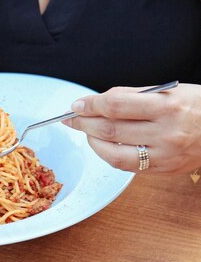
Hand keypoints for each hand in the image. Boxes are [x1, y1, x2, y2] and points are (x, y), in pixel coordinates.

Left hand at [62, 83, 200, 173]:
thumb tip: (99, 101)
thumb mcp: (170, 90)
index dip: (91, 104)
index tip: (78, 104)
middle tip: (72, 117)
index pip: (115, 105)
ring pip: (114, 153)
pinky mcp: (164, 170)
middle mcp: (166, 133)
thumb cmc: (198, 105)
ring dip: (93, 142)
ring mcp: (165, 155)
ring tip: (86, 132)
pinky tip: (104, 145)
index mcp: (167, 106)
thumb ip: (133, 95)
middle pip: (111, 129)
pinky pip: (127, 166)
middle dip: (85, 122)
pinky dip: (109, 155)